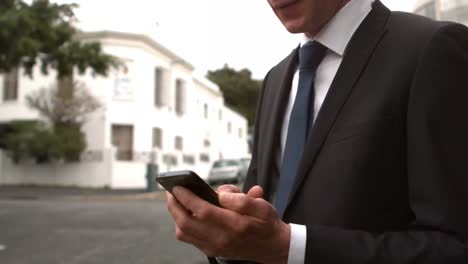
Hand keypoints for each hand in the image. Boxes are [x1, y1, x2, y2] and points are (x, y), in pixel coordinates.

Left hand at [166, 185, 290, 263]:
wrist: (272, 247)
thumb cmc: (266, 223)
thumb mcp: (263, 206)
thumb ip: (242, 199)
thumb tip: (221, 194)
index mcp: (235, 225)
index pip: (203, 210)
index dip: (187, 197)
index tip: (178, 186)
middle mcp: (221, 239)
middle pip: (186, 222)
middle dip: (174, 205)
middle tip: (171, 190)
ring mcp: (214, 247)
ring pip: (183, 232)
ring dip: (176, 215)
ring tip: (176, 199)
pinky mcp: (210, 250)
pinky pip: (188, 238)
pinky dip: (182, 223)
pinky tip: (185, 211)